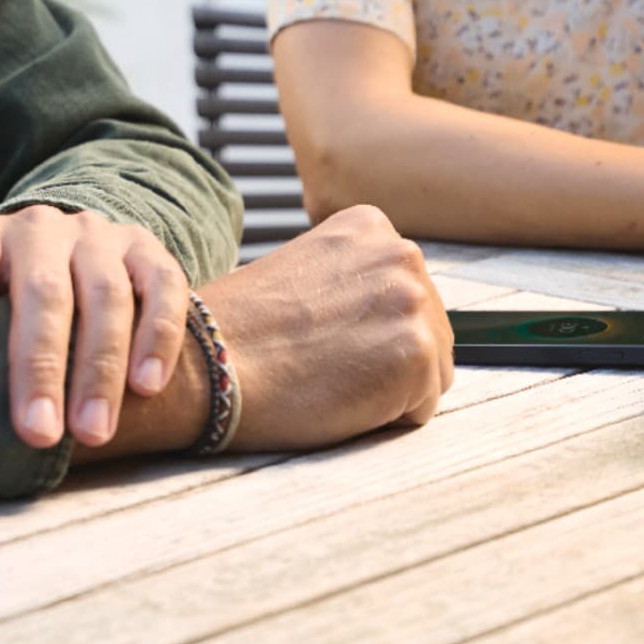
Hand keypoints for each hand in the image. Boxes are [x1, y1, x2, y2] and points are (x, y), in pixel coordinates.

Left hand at [0, 205, 187, 449]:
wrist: (56, 250)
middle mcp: (38, 229)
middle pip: (43, 291)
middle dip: (41, 365)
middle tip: (40, 434)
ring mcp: (96, 236)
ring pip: (105, 293)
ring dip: (101, 365)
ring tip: (94, 432)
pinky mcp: (146, 250)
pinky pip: (162, 286)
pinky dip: (158, 334)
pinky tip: (147, 385)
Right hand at [201, 204, 454, 450]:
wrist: (214, 360)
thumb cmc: (247, 326)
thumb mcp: (307, 268)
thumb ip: (354, 276)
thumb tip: (384, 310)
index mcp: (372, 226)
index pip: (404, 293)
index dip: (365, 327)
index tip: (321, 332)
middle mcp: (402, 253)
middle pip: (427, 329)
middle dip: (385, 355)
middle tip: (325, 360)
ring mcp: (414, 302)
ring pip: (429, 370)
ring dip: (390, 387)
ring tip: (333, 376)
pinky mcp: (418, 354)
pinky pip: (421, 409)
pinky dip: (386, 417)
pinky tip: (341, 397)